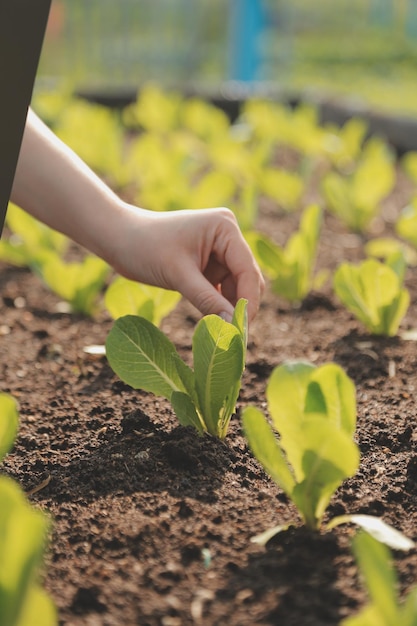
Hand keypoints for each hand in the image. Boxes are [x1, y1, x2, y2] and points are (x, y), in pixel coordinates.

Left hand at [112, 205, 264, 322]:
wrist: (118, 239)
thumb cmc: (145, 247)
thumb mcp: (178, 275)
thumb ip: (207, 300)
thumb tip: (232, 328)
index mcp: (224, 228)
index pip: (247, 269)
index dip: (248, 301)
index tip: (243, 330)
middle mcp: (227, 236)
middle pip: (246, 279)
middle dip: (242, 306)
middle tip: (236, 338)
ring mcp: (219, 251)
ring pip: (236, 287)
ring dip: (230, 309)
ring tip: (223, 335)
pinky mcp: (209, 265)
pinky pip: (221, 290)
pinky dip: (218, 306)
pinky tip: (213, 324)